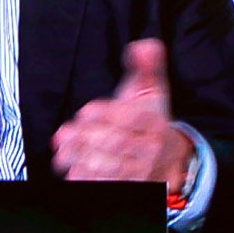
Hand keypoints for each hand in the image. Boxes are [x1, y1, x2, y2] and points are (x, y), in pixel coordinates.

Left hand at [52, 39, 195, 188]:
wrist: (172, 158)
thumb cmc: (152, 119)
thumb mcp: (153, 90)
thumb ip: (147, 66)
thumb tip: (142, 46)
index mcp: (154, 122)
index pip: (131, 119)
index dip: (105, 115)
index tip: (84, 111)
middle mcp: (150, 149)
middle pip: (117, 145)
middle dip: (86, 138)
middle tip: (63, 134)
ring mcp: (141, 171)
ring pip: (110, 167)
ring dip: (81, 159)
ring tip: (61, 151)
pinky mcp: (131, 186)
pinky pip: (108, 185)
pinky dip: (86, 179)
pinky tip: (69, 170)